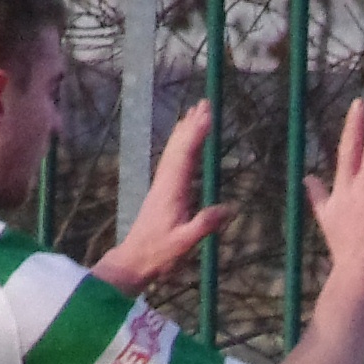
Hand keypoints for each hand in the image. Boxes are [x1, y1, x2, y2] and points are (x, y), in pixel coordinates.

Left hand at [92, 103, 236, 295]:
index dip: (196, 135)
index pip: (185, 156)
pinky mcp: (163, 192)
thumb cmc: (159, 254)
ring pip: (174, 151)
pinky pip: (173, 161)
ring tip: (196, 112)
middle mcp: (166, 183)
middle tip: (204, 103)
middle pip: (178, 146)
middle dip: (191, 124)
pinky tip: (184, 141)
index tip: (208, 116)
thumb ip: (204, 225)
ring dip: (185, 130)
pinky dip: (180, 145)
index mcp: (172, 191)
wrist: (134, 260)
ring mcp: (163, 186)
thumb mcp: (184, 244)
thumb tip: (228, 208)